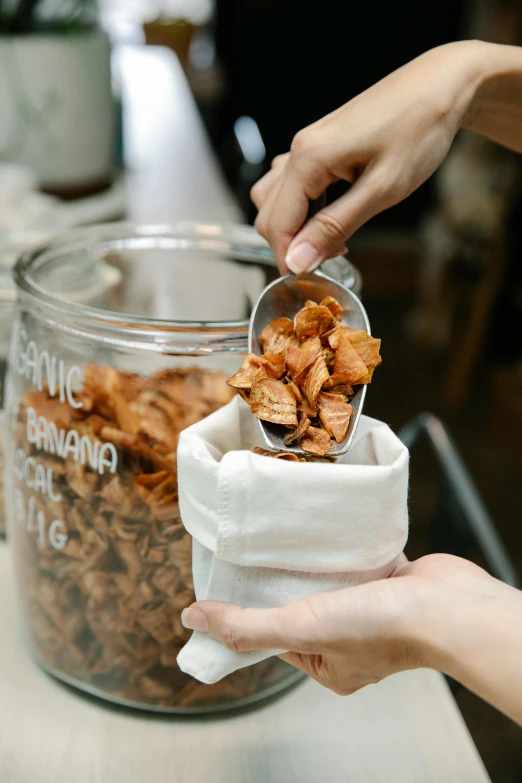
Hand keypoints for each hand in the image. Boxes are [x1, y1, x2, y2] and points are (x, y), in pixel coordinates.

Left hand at [181, 554, 504, 695]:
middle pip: (302, 605)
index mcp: (328, 665)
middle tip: (257, 550)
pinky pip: (356, 562)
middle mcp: (348, 642)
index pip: (276, 636)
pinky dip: (342, 549)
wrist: (446, 606)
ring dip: (314, 562)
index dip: (253, 609)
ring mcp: (372, 611)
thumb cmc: (382, 628)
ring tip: (289, 536)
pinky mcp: (389, 581)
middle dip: (284, 580)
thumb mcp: (301, 627)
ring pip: (329, 581)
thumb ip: (247, 626)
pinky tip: (327, 529)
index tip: (234, 580)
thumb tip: (194, 620)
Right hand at [251, 41, 487, 272]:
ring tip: (335, 236)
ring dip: (295, 227)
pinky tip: (331, 212)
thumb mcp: (382, 190)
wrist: (441, 86)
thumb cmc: (419, 130)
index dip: (289, 259)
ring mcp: (307, 145)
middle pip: (269, 215)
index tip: (311, 280)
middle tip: (332, 257)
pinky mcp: (319, 145)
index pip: (276, 225)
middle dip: (292, 245)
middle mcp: (299, 149)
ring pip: (275, 200)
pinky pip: (292, 184)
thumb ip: (335, 227)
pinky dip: (303, 208)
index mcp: (309, 158)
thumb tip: (299, 260)